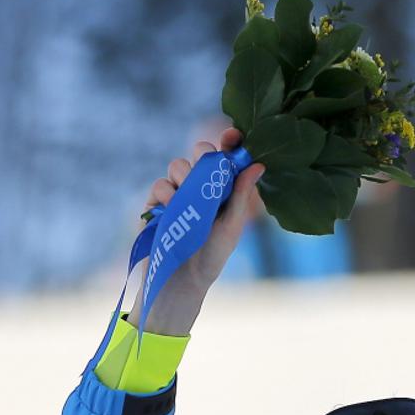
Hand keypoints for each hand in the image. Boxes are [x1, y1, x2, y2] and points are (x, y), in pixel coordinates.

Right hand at [127, 127, 264, 335]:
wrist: (182, 280)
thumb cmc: (212, 257)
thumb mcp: (231, 226)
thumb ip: (241, 195)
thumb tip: (258, 164)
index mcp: (222, 190)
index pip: (225, 157)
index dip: (229, 142)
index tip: (232, 135)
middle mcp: (199, 186)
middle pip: (199, 152)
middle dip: (203, 155)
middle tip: (207, 170)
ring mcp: (176, 193)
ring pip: (177, 165)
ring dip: (184, 177)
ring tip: (189, 201)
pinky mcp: (156, 204)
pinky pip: (160, 185)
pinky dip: (167, 194)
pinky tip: (171, 208)